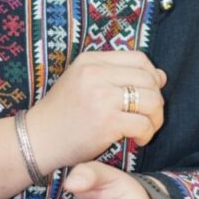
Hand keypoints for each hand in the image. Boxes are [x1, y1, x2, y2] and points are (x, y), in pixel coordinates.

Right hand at [26, 50, 165, 171]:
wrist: (37, 139)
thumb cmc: (63, 113)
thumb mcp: (83, 81)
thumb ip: (117, 75)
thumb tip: (161, 76)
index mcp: (91, 60)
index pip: (139, 58)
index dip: (151, 76)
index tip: (148, 93)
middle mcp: (96, 73)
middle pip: (149, 79)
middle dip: (157, 100)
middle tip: (149, 116)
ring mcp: (101, 97)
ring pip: (152, 100)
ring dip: (156, 118)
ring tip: (146, 128)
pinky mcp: (106, 122)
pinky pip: (143, 124)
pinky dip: (147, 134)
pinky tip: (137, 140)